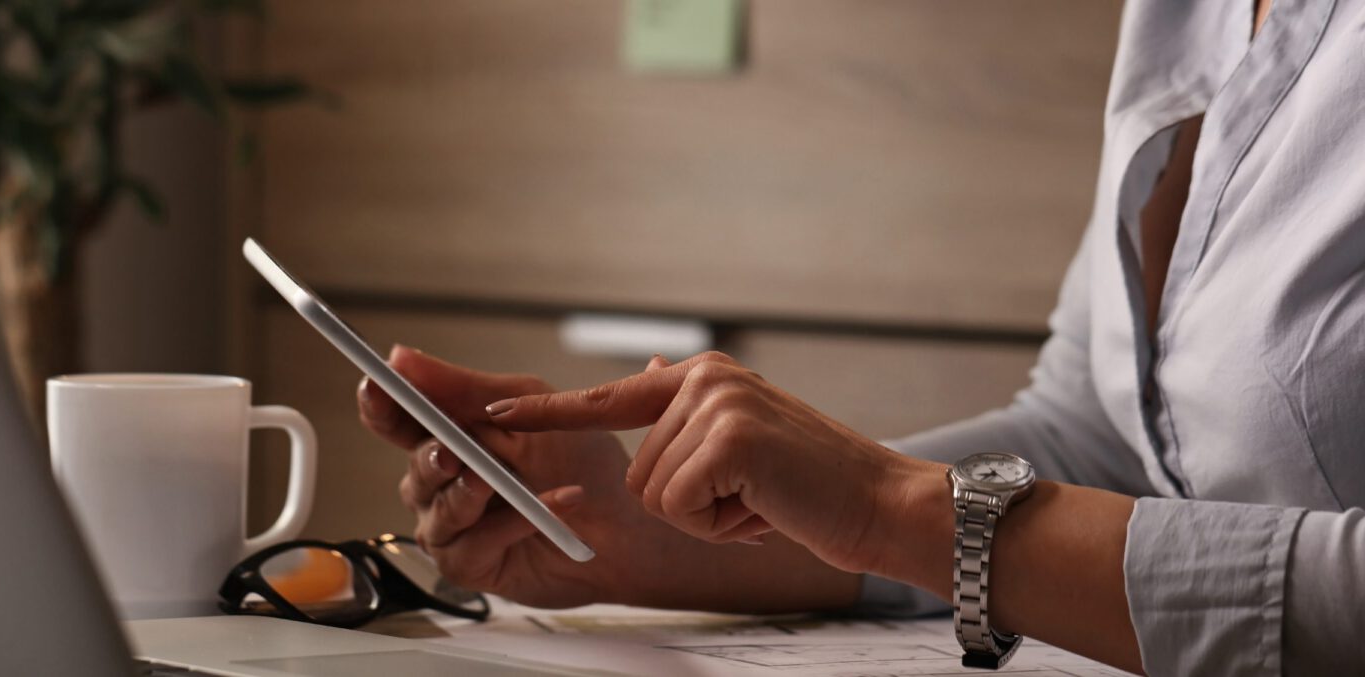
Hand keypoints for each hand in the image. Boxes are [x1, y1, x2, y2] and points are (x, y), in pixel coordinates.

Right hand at [357, 346, 638, 607]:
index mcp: (453, 437)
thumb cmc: (581, 463)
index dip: (379, 405)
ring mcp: (453, 526)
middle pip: (414, 468)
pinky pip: (468, 544)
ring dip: (467, 495)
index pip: (398, 420)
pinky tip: (541, 513)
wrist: (624, 525)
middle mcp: (443, 483)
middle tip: (453, 453)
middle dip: (433, 458)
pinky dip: (506, 525)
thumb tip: (399, 358)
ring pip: (436, 511)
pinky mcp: (470, 564)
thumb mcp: (526, 409)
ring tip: (497, 483)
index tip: (375, 387)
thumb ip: (462, 389)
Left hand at [359, 348, 864, 611]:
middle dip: (687, 503)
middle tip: (749, 497)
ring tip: (758, 498)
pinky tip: (762, 506)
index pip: (605, 396)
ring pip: (653, 492)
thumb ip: (687, 414)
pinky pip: (678, 505)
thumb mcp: (742, 439)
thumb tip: (645, 372)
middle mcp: (703, 380)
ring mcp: (715, 403)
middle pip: (636, 470)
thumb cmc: (810, 486)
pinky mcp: (728, 437)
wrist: (878, 504)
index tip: (485, 413)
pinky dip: (718, 524)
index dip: (543, 413)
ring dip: (706, 515)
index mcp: (701, 379)